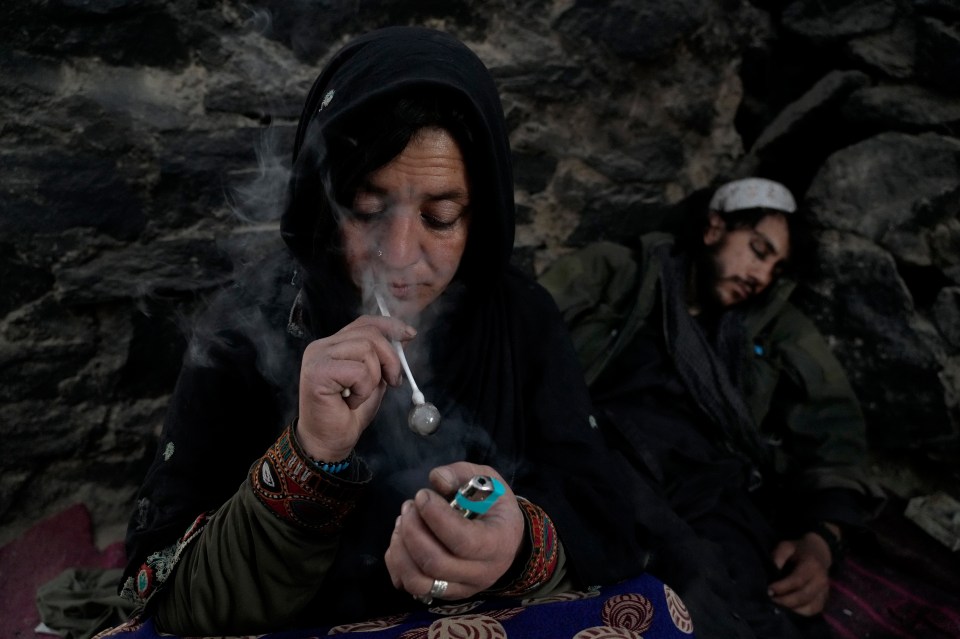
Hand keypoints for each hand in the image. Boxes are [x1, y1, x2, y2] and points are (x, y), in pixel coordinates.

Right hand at [297, 315, 414, 460]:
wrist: (329, 442)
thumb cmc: (348, 414)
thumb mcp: (374, 380)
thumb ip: (383, 358)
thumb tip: (405, 336)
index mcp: (333, 344)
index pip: (364, 322)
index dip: (390, 326)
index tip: (410, 335)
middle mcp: (321, 346)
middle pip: (369, 333)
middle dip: (390, 358)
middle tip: (393, 382)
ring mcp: (317, 357)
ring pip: (366, 349)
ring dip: (373, 378)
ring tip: (359, 395)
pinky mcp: (317, 372)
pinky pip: (358, 371)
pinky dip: (363, 389)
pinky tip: (350, 402)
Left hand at [384, 462, 524, 601]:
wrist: (505, 538)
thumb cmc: (494, 506)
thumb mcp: (487, 480)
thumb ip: (461, 474)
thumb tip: (437, 480)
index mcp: (498, 542)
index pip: (463, 540)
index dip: (436, 516)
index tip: (423, 495)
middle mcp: (481, 573)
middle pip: (436, 563)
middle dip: (413, 530)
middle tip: (410, 506)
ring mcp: (461, 588)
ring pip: (418, 581)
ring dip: (401, 548)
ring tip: (403, 522)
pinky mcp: (442, 594)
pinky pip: (408, 586)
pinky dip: (396, 562)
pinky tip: (402, 539)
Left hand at [768, 530, 833, 615]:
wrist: (818, 552)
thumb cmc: (798, 550)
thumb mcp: (786, 546)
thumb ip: (778, 555)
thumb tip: (773, 569)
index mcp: (812, 565)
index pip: (797, 580)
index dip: (782, 587)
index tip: (768, 590)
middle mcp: (821, 580)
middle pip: (803, 596)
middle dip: (784, 601)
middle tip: (770, 600)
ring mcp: (825, 591)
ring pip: (809, 607)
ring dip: (792, 609)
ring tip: (777, 605)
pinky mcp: (824, 598)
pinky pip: (814, 610)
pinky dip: (800, 612)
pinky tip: (788, 608)